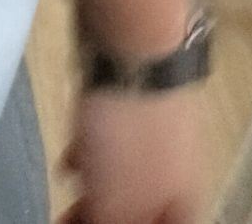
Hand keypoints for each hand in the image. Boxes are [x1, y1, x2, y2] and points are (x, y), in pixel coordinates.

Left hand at [59, 86, 205, 223]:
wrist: (131, 45)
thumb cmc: (131, 131)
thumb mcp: (116, 202)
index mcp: (183, 201)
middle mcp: (179, 172)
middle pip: (144, 209)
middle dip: (105, 217)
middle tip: (71, 218)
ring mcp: (159, 135)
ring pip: (128, 178)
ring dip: (97, 192)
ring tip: (68, 197)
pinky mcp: (137, 104)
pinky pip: (115, 144)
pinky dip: (92, 157)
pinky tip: (70, 161)